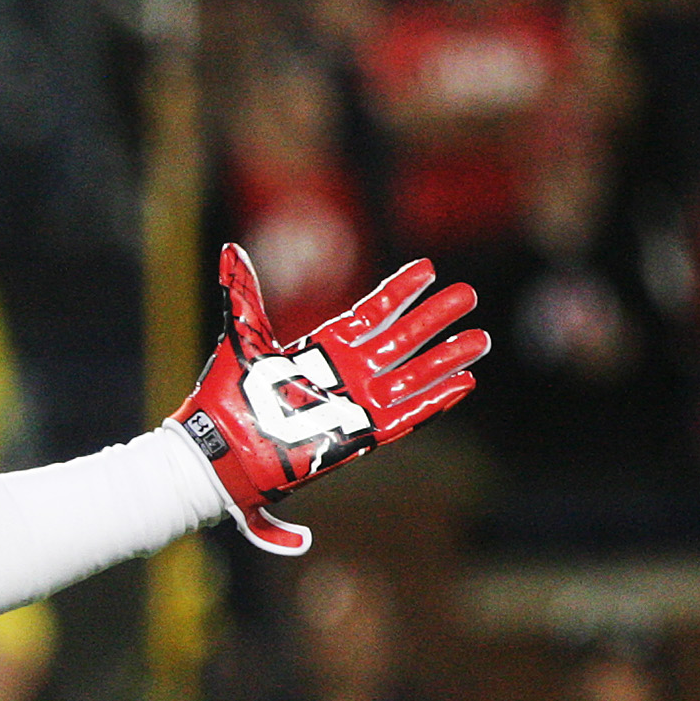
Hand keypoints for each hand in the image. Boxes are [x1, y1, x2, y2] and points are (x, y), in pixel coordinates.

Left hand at [168, 245, 487, 553]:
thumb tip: (231, 251)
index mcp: (321, 349)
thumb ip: (243, 294)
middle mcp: (344, 373)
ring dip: (445, 358)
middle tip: (467, 296)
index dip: (398, 291)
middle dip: (433, 319)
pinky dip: (433, 400)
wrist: (219, 449)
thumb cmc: (225, 397)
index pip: (370, 314)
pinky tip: (464, 383)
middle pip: (399, 340)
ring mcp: (355, 403)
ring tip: (480, 339)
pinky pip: (405, 415)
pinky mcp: (359, 435)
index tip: (428, 268)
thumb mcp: (240, 338)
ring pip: (411, 375)